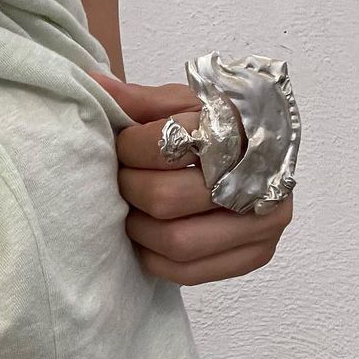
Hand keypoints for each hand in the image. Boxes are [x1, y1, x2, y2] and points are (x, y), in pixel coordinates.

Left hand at [86, 68, 293, 285]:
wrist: (258, 156)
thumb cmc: (211, 127)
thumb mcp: (180, 106)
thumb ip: (139, 101)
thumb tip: (94, 85)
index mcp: (241, 127)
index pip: (165, 145)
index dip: (129, 149)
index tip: (123, 147)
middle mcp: (262, 175)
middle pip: (165, 199)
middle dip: (130, 191)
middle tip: (123, 182)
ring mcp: (264, 221)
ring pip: (176, 242)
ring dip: (138, 229)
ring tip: (133, 210)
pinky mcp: (257, 254)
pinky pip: (188, 272)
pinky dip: (154, 258)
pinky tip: (148, 238)